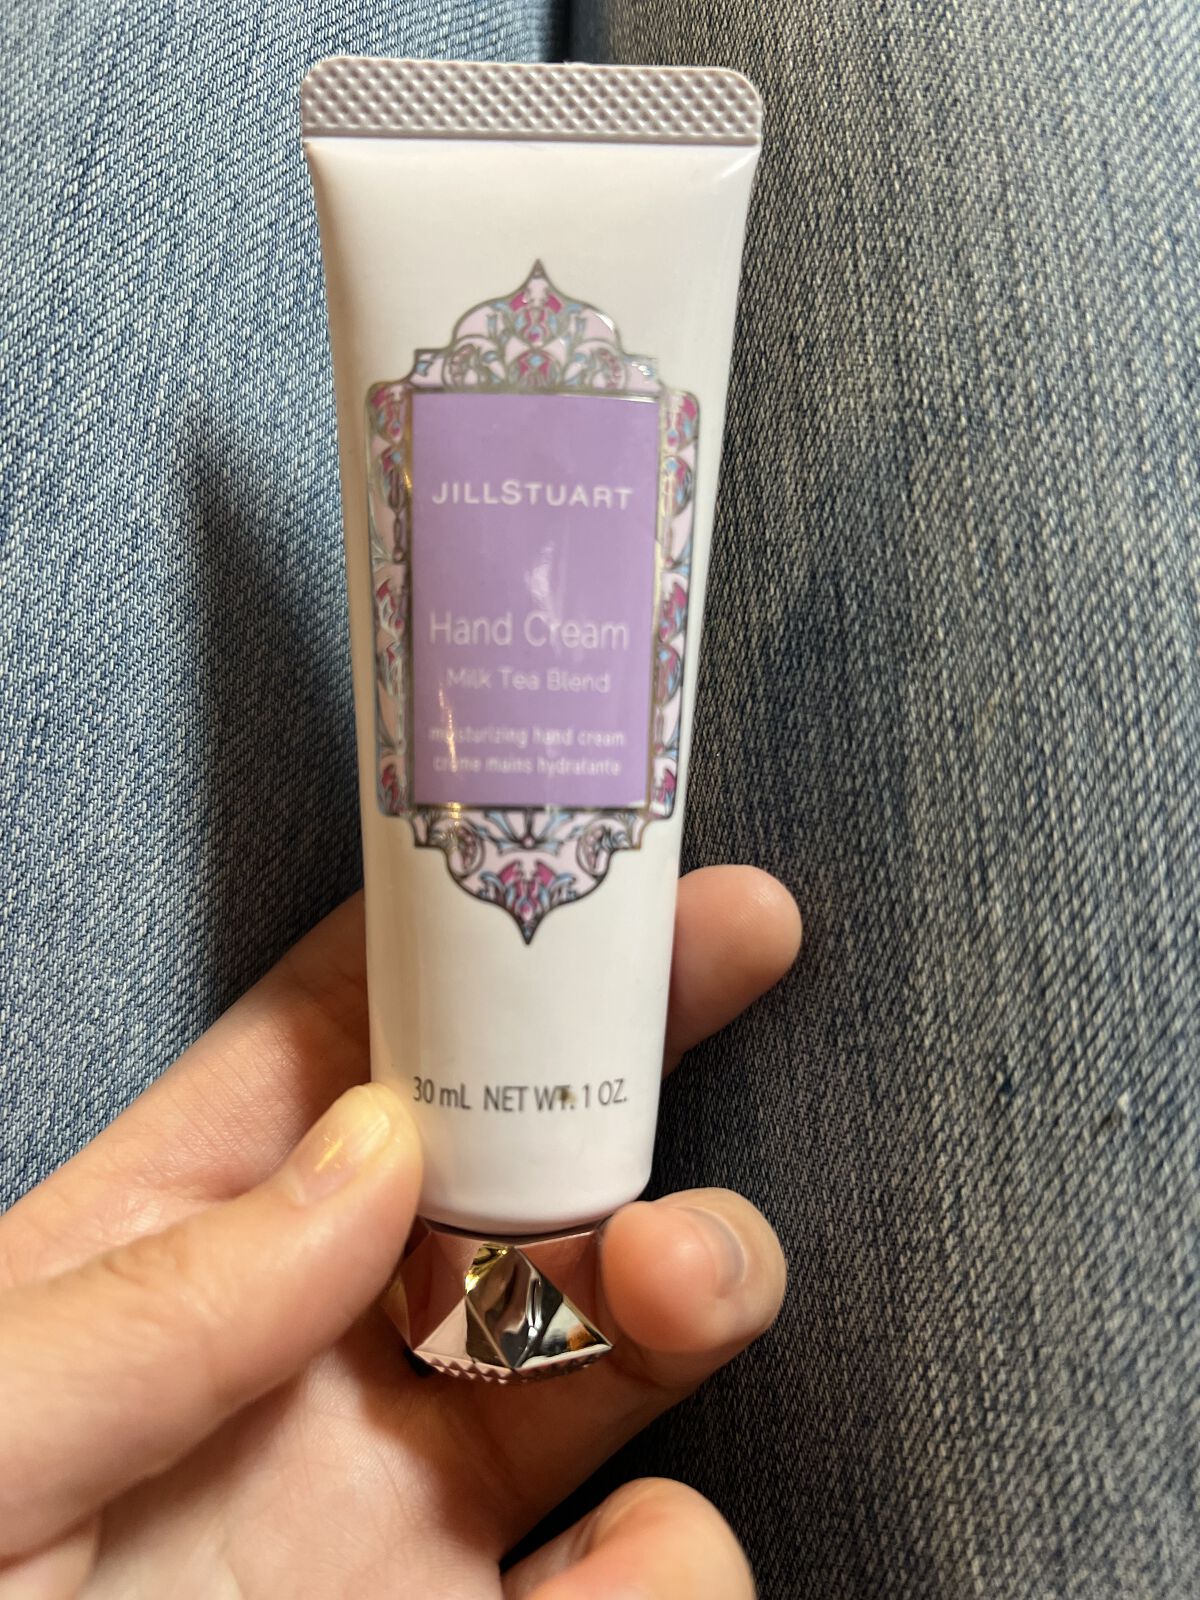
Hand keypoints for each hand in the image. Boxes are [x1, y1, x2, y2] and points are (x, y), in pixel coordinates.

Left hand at [0, 867, 800, 1598]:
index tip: (576, 837)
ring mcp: (403, 1521)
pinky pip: (637, 1585)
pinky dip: (679, 1566)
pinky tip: (637, 1564)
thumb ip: (149, 1306)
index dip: (453, 929)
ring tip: (689, 1271)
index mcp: (163, 1264)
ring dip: (693, 1271)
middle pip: (507, 1156)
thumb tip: (371, 1154)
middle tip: (734, 955)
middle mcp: (309, 1368)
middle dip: (630, 1045)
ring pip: (605, 1340)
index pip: (330, 1042)